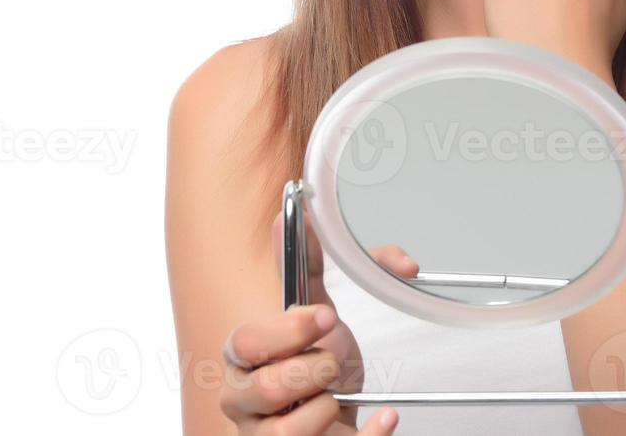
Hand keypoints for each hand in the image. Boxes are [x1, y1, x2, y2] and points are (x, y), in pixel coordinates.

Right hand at [215, 214, 414, 433]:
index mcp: (240, 358)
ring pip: (286, 433)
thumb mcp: (315, 310)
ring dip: (328, 407)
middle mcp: (242, 401)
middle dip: (312, 370)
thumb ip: (313, 263)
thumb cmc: (314, 364)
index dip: (288, 329)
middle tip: (334, 361)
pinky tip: (385, 417)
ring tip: (339, 393)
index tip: (326, 316)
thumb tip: (309, 212)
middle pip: (264, 389)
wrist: (333, 416)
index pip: (247, 342)